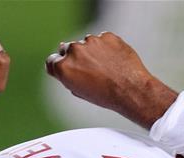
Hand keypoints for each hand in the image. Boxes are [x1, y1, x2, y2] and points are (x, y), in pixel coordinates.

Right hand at [45, 32, 177, 128]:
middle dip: (76, 58)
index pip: (52, 60)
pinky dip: (106, 48)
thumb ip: (67, 75)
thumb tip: (63, 62)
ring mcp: (91, 41)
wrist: (131, 90)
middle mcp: (74, 51)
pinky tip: (113, 61)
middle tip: (90, 70)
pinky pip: (102, 40)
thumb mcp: (80, 91)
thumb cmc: (106, 95)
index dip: (59, 66)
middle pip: (68, 49)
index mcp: (64, 67)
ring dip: (92, 52)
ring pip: (86, 44)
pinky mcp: (106, 36)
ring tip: (105, 68)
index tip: (67, 69)